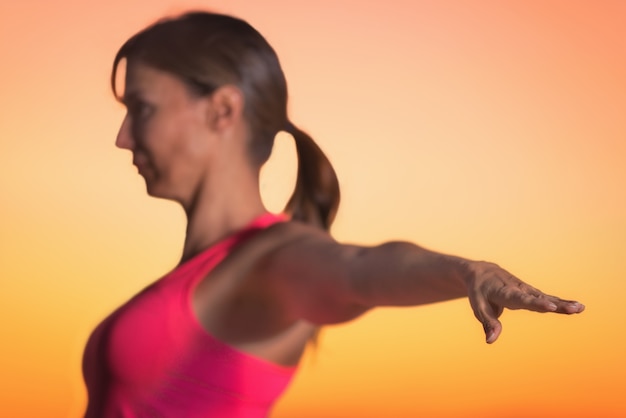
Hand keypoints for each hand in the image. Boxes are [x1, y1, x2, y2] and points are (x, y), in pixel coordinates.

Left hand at [466, 261, 584, 343]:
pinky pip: (546, 298)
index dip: (536, 303)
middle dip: (555, 304)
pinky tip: (577, 307)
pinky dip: (560, 302)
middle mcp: (518, 289)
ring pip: (545, 297)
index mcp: (503, 292)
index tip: (551, 307)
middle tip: (574, 308)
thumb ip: (488, 323)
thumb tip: (491, 341)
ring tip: (580, 308)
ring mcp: (526, 289)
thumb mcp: (478, 307)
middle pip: (538, 298)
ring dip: (562, 303)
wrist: (482, 272)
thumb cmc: (479, 292)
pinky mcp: (531, 292)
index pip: (521, 298)